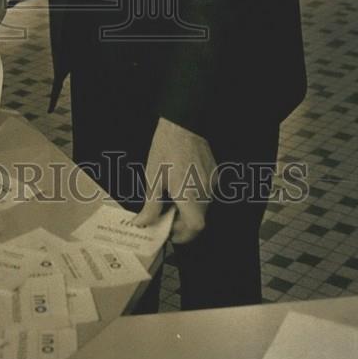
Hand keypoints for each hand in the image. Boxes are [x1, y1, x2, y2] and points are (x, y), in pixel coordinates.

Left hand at [133, 118, 215, 244]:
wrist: (183, 123)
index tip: (168, 232)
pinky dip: (194, 198)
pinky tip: (182, 186)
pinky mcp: (215, 174)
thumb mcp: (153, 177)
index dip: (183, 235)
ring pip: (203, 208)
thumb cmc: (165, 148)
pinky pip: (206, 194)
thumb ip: (151, 205)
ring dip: (188, 211)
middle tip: (165, 217)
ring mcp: (212, 183)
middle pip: (199, 220)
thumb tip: (142, 224)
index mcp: (190, 194)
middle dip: (182, 224)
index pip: (195, 227)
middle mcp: (206, 192)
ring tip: (171, 200)